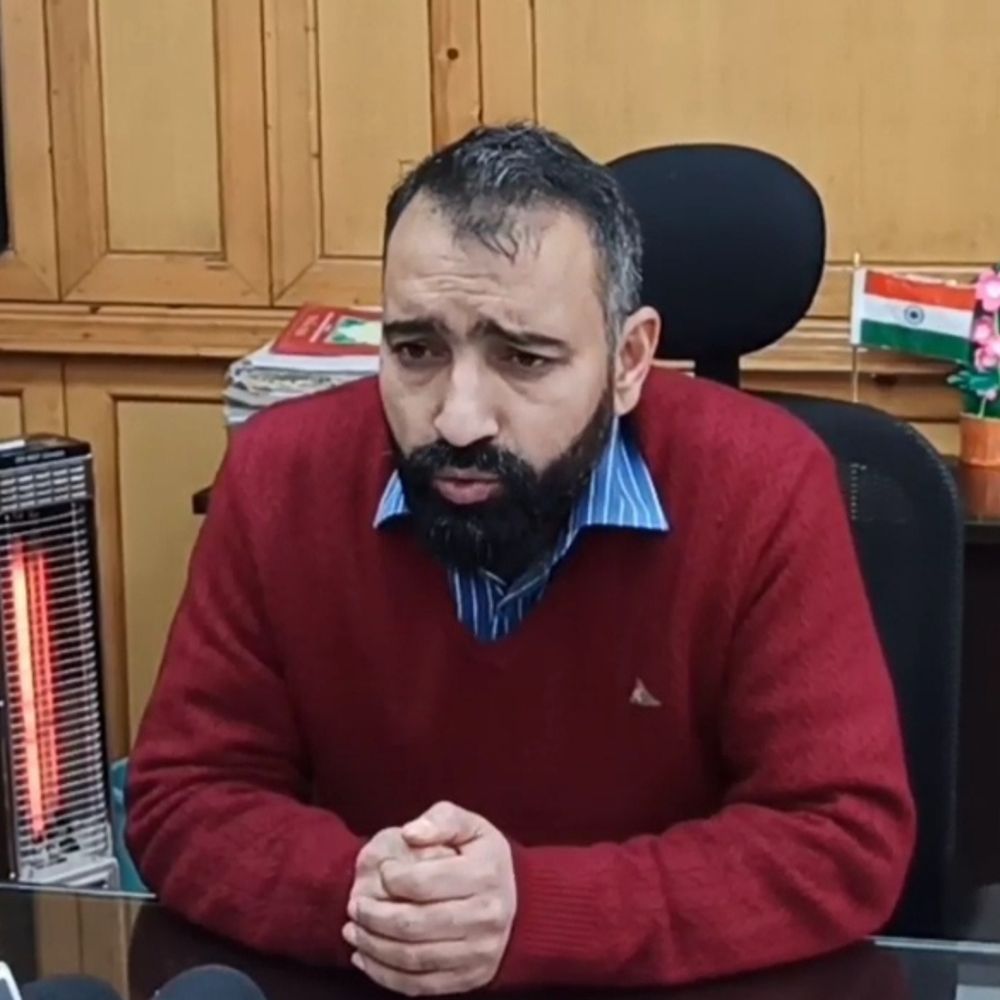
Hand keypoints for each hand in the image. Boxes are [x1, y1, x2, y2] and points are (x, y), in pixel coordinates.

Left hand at [344, 802, 516, 995]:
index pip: (423, 883)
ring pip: (412, 958)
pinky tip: (365, 959)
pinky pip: (419, 984)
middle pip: (414, 925)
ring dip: (373, 947)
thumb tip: (409, 833)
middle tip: (354, 907)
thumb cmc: (485, 859)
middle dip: (373, 917)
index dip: (392, 878)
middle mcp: (486, 917)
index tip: (382, 870)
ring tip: (352, 931)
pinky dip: (385, 975)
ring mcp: (478, 953)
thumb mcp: (472, 826)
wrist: (524, 905)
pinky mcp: (469, 978)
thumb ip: (441, 820)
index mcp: (485, 875)